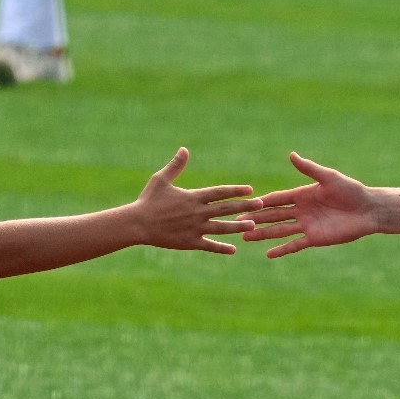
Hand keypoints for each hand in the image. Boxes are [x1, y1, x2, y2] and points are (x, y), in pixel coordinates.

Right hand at [131, 148, 259, 254]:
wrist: (138, 224)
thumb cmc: (148, 200)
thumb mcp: (161, 179)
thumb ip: (176, 165)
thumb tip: (184, 149)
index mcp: (193, 197)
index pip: (220, 192)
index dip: (236, 190)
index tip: (250, 189)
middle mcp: (197, 213)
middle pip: (226, 209)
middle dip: (245, 206)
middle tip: (261, 204)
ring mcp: (195, 229)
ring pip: (222, 228)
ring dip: (238, 226)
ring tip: (253, 225)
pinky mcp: (190, 242)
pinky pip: (209, 246)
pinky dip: (221, 248)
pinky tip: (233, 249)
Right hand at [242, 153, 377, 258]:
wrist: (368, 210)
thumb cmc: (351, 190)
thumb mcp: (328, 177)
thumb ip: (309, 169)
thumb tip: (291, 155)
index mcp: (302, 195)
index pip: (277, 198)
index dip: (262, 201)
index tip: (245, 203)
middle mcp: (301, 211)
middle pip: (274, 215)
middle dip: (256, 219)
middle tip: (237, 222)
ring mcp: (306, 225)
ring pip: (280, 230)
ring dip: (263, 234)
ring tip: (246, 237)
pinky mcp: (315, 238)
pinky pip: (295, 245)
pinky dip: (282, 250)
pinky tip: (268, 254)